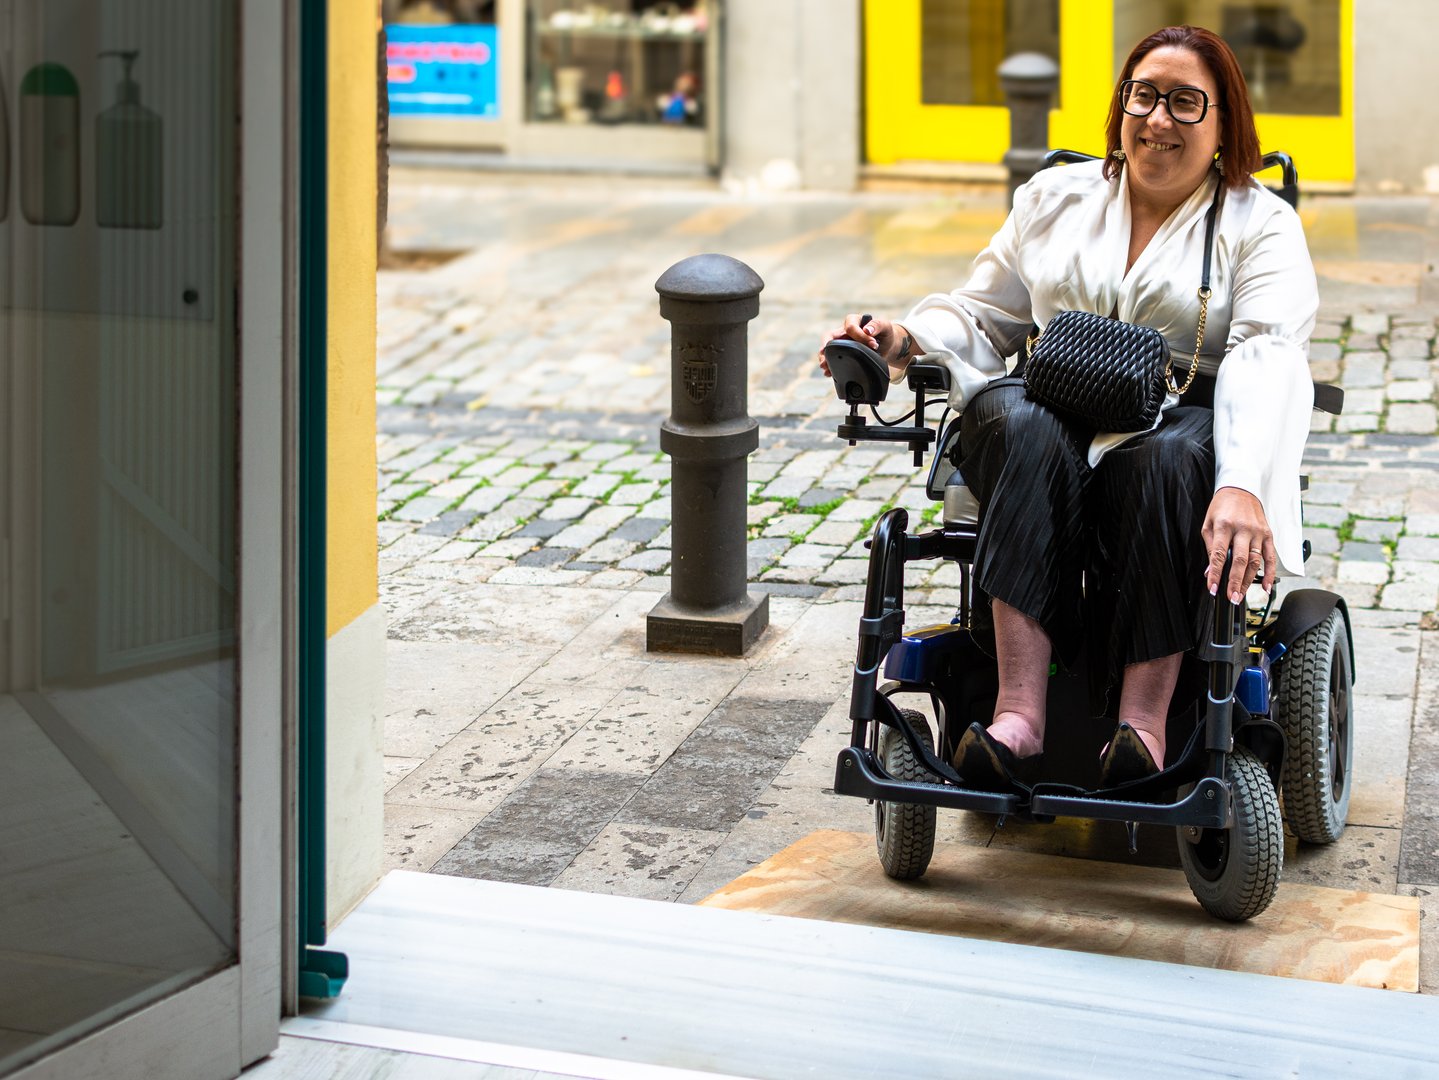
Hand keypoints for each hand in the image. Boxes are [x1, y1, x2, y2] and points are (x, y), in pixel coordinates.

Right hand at [818, 313, 909, 377]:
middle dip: (827, 347)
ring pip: (828, 349)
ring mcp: (842, 343)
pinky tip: (829, 373)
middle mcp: (844, 332)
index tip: (873, 344)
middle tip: (825, 355)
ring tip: (825, 367)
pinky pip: (833, 359)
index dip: (860, 336)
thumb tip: (867, 330)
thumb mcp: (885, 326)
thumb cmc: (885, 334)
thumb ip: (877, 325)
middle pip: (830, 337)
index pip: (850, 327)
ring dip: (825, 358)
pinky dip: (830, 367)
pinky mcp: (843, 354)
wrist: (887, 346)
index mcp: (854, 321)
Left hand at [1202, 486, 1276, 603]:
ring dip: (1249, 581)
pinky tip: (1266, 586)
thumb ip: (1210, 547)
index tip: (1213, 588)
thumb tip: (1209, 571)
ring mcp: (1257, 532)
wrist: (1241, 489)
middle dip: (1235, 582)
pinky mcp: (1268, 534)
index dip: (1215, 574)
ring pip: (1255, 561)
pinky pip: (1271, 556)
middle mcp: (1243, 529)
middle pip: (1240, 560)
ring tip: (1241, 595)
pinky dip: (1270, 573)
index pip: (1219, 554)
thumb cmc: (1222, 507)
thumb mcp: (1208, 524)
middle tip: (1231, 597)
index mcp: (1224, 526)